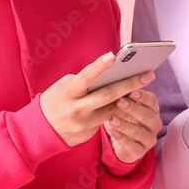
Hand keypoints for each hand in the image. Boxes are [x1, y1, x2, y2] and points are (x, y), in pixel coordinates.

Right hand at [40, 52, 155, 146]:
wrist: (39, 131)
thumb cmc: (54, 102)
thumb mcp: (63, 87)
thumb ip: (83, 81)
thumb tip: (108, 73)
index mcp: (69, 92)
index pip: (87, 76)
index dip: (100, 65)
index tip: (114, 55)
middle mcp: (77, 107)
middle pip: (108, 94)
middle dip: (131, 84)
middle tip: (149, 75)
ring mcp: (84, 122)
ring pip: (113, 109)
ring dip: (130, 98)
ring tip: (143, 86)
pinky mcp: (88, 133)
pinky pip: (107, 120)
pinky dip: (119, 111)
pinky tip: (130, 103)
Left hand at [103, 89, 161, 163]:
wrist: (118, 141)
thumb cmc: (121, 117)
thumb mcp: (123, 105)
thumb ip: (123, 95)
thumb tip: (114, 79)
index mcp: (152, 109)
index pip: (152, 101)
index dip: (143, 96)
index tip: (132, 91)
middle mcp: (154, 123)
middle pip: (149, 116)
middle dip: (134, 109)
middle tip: (119, 102)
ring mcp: (149, 139)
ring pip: (141, 132)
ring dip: (126, 125)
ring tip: (112, 120)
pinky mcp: (140, 152)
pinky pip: (134, 147)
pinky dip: (123, 140)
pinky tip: (114, 133)